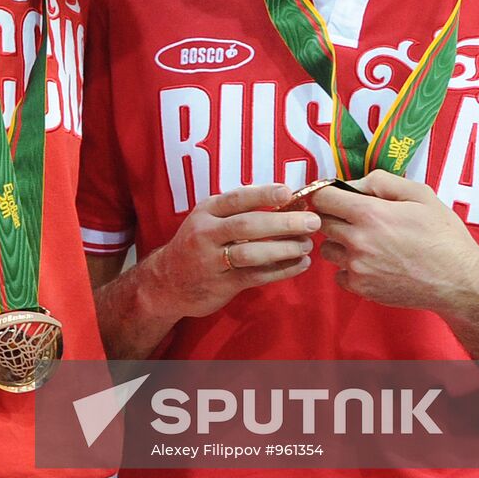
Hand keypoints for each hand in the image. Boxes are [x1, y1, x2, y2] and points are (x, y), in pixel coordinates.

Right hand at [142, 183, 317, 318]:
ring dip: (283, 249)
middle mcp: (205, 233)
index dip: (263, 194)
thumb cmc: (199, 243)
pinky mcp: (220, 285)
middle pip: (247, 226)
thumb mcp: (210, 220)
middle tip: (312, 222)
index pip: (237, 198)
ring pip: (251, 253)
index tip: (289, 192)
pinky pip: (255, 276)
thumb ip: (242, 211)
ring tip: (307, 246)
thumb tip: (290, 200)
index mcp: (206, 211)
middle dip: (283, 222)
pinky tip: (299, 265)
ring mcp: (211, 261)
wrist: (167, 281)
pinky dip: (280, 271)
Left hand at [312, 170, 478, 312]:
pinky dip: (348, 268)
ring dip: (339, 243)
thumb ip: (380, 181)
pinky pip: (338, 274)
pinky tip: (371, 263)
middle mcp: (357, 241)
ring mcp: (357, 267)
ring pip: (327, 249)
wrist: (459, 280)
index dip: (327, 194)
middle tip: (355, 219)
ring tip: (365, 242)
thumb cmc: (443, 235)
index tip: (335, 197)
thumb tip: (352, 184)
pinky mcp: (361, 288)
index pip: (322, 199)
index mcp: (369, 213)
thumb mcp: (419, 194)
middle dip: (333, 217)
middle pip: (321, 223)